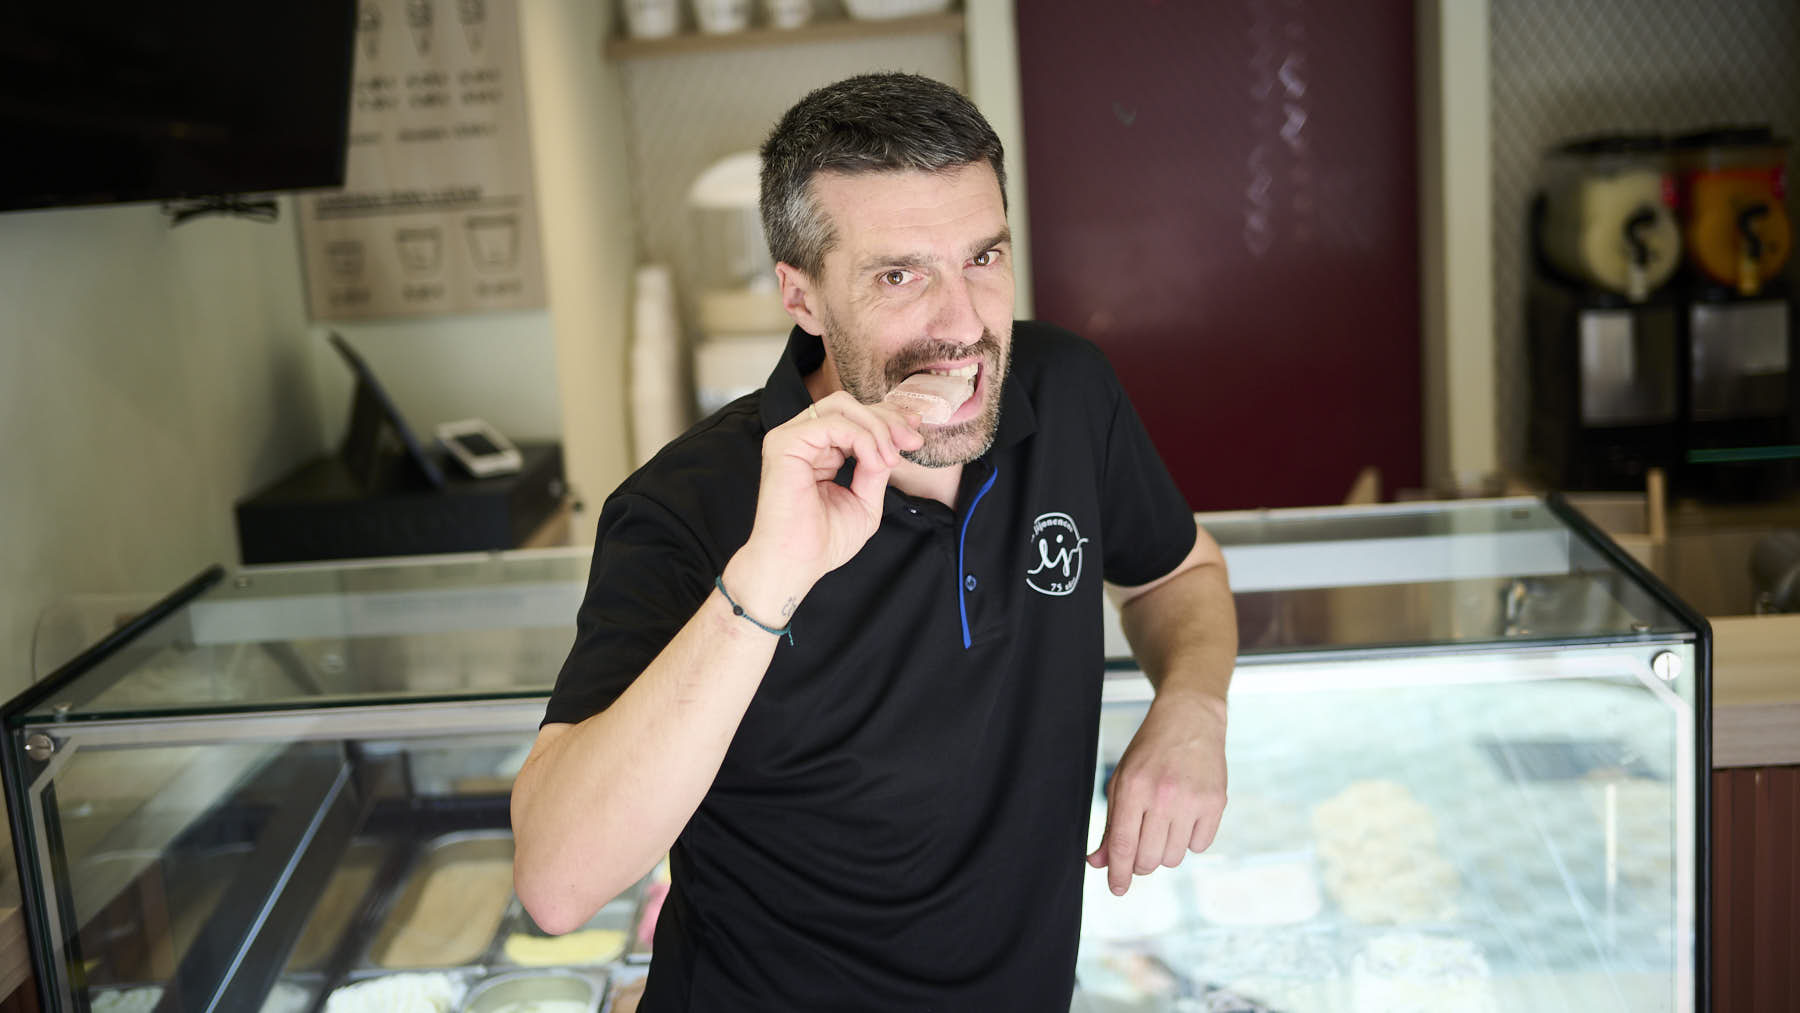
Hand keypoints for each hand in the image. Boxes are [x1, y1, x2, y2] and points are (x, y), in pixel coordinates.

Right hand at [738, 392, 923, 594]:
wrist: (797, 564)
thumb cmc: (823, 541)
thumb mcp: (864, 500)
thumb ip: (875, 468)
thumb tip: (893, 443)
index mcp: (818, 451)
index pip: (852, 418)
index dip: (886, 419)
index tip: (914, 434)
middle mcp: (802, 439)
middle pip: (848, 405)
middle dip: (886, 418)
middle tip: (912, 441)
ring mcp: (790, 438)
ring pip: (842, 406)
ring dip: (876, 427)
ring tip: (892, 457)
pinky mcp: (785, 443)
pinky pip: (834, 424)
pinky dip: (862, 439)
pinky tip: (874, 461)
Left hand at [1087, 689, 1226, 894]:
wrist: (1189, 720)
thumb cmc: (1150, 752)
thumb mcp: (1122, 780)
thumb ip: (1111, 824)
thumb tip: (1098, 863)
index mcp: (1133, 788)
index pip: (1123, 845)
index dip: (1118, 873)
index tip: (1117, 889)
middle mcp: (1163, 796)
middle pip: (1148, 859)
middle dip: (1141, 863)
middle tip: (1142, 847)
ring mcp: (1192, 800)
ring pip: (1173, 857)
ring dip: (1165, 850)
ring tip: (1165, 824)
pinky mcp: (1216, 803)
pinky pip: (1200, 846)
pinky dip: (1190, 840)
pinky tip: (1186, 818)